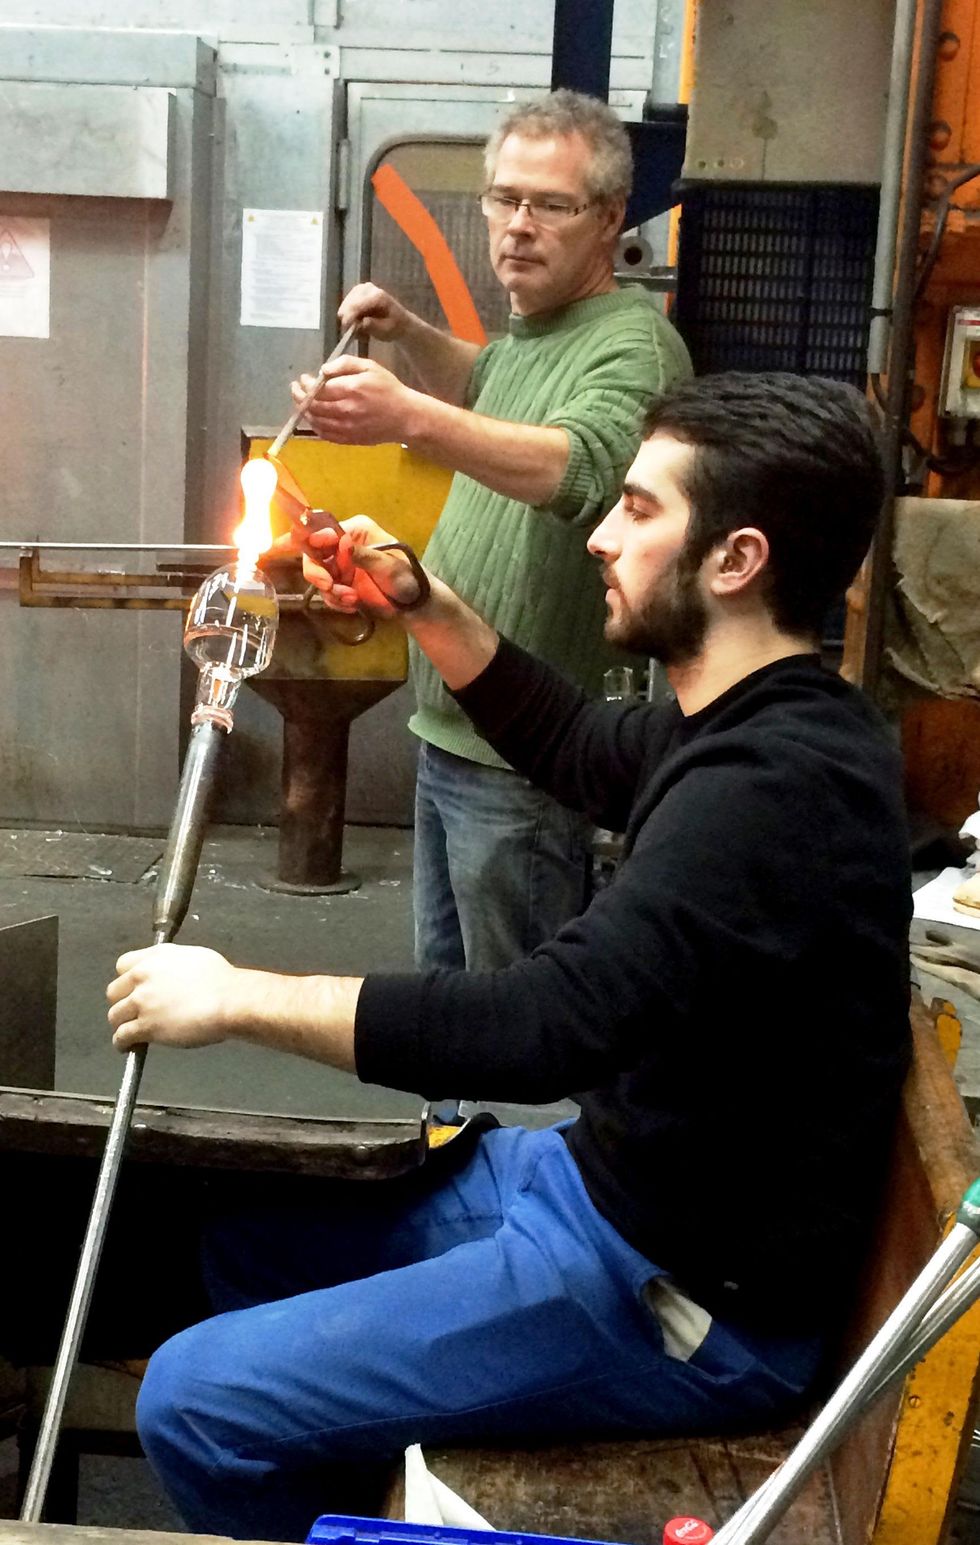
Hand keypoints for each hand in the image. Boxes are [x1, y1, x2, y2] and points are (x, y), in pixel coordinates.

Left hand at [107, 943, 239, 1051]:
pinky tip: (126, 1046)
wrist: (230, 1000)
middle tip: (131, 1011)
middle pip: (114, 991)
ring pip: (115, 1015)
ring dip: (120, 1024)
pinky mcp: (146, 1026)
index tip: (131, 988)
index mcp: (155, 957)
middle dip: (121, 1002)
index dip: (127, 979)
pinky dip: (122, 1043)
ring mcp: (142, 1002)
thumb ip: (172, 964)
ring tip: (127, 1032)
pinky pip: (122, 1036)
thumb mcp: (193, 957)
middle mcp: (143, 976)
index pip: (122, 965)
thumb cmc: (222, 980)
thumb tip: (169, 974)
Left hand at [291, 356, 418, 445]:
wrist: (405, 417)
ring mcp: (346, 427)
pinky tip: (313, 417)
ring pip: (316, 421)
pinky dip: (315, 425)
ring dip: (304, 411)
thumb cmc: (388, 388)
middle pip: (313, 405)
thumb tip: (323, 370)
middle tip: (296, 389)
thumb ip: (345, 364)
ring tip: (302, 402)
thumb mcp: (370, 366)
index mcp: (351, 389)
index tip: (303, 379)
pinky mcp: (348, 439)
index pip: (318, 388)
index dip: (306, 384)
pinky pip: (324, 434)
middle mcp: (345, 410)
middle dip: (299, 396)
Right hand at [302, 515, 425, 616]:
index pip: (324, 531)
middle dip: (317, 573)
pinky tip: (353, 604)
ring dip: (331, 591)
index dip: (312, 542)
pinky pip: (326, 592)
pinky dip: (336, 601)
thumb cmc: (407, 577)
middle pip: (313, 554)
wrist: (413, 603)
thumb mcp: (388, 566)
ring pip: (318, 576)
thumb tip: (343, 542)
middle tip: (328, 586)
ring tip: (352, 599)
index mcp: (356, 531)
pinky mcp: (340, 584)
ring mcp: (340, 565)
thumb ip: (364, 555)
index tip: (311, 557)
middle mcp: (343, 545)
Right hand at [338, 282, 411, 341]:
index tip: (347, 330)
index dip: (349, 318)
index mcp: (378, 296)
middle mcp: (367, 288)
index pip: (356, 304)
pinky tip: (360, 324)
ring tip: (362, 331)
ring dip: (351, 321)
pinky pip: (346, 307)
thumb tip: (361, 322)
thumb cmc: (394, 327)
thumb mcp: (386, 330)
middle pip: (348, 304)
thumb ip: (373, 326)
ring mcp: (360, 289)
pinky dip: (351, 318)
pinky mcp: (355, 292)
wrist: (399, 321)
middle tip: (359, 334)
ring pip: (345, 307)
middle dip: (350, 321)